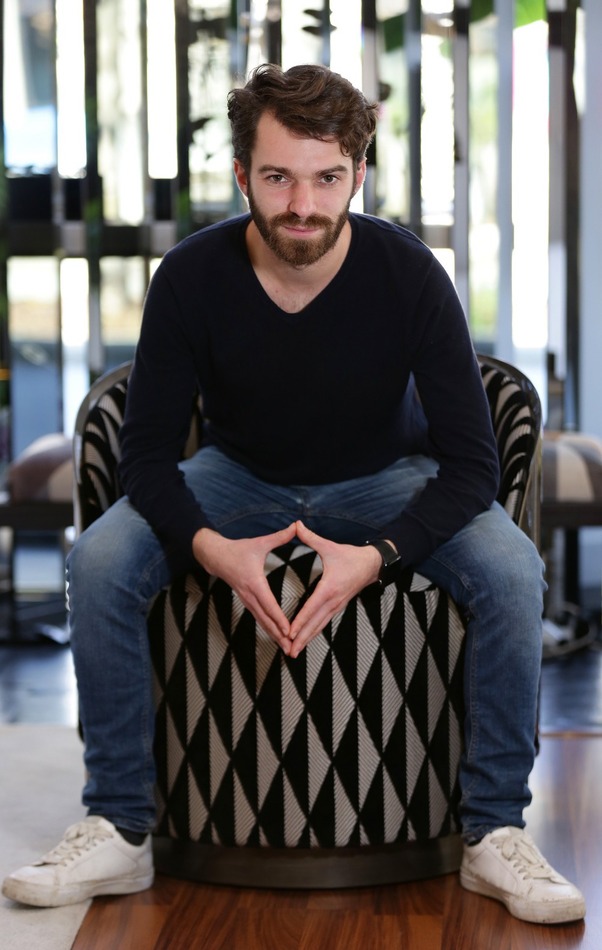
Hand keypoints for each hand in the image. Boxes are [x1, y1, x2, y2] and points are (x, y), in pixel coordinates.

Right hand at [192, 523, 297, 653]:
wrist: (216, 556)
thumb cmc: (239, 549)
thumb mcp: (259, 542)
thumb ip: (279, 537)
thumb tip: (296, 526)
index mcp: (254, 582)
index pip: (269, 604)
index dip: (279, 618)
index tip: (289, 630)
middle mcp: (250, 595)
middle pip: (266, 619)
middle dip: (279, 635)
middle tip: (291, 648)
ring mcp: (247, 600)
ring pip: (262, 622)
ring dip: (274, 636)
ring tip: (287, 649)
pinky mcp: (247, 601)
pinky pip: (259, 618)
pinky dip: (268, 629)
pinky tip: (277, 638)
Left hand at [287, 521, 381, 658]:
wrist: (373, 565)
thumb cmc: (350, 555)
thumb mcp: (330, 546)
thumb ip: (311, 537)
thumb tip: (296, 524)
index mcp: (329, 588)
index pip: (311, 608)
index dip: (300, 621)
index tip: (289, 633)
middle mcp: (333, 601)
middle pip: (314, 624)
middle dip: (301, 639)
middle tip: (288, 652)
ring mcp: (336, 606)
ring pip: (319, 627)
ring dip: (307, 640)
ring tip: (293, 653)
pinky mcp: (337, 607)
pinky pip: (323, 623)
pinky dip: (313, 633)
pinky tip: (305, 641)